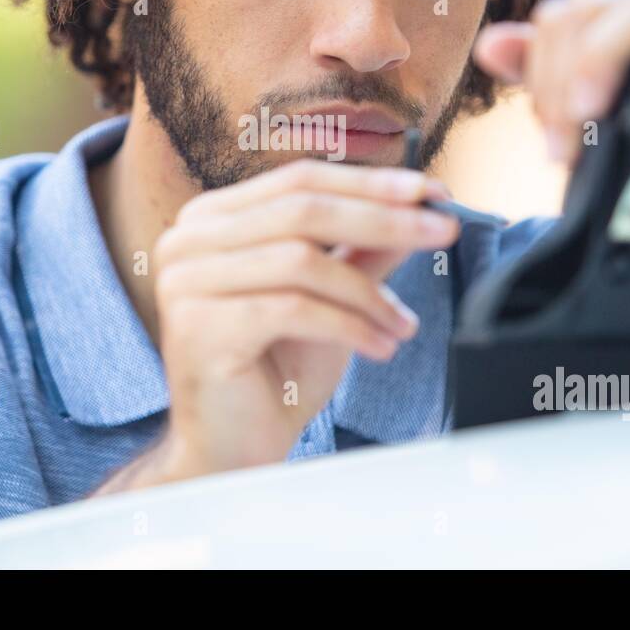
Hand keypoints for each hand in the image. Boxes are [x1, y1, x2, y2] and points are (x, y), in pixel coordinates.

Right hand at [151, 159, 459, 477]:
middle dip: (382, 218)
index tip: (431, 190)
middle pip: (301, 209)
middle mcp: (187, 240)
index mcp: (212, 219)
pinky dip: (348, 325)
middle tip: (444, 229)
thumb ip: (362, 250)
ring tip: (403, 324)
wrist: (233, 449)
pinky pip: (292, 308)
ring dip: (367, 292)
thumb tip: (415, 205)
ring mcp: (185, 282)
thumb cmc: (275, 372)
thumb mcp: (331, 299)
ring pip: (300, 259)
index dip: (369, 182)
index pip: (298, 180)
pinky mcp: (198, 327)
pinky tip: (381, 347)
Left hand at [471, 0, 629, 225]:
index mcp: (622, 19)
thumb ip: (552, 82)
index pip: (557, 21)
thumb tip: (489, 45)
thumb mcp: (613, 119)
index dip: (538, 78)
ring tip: (590, 118)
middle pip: (582, 13)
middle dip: (558, 82)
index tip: (550, 140)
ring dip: (599, 63)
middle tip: (563, 148)